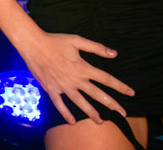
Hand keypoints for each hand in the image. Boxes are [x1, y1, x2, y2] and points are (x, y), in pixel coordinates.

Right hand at [17, 30, 133, 123]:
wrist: (32, 44)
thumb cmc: (55, 41)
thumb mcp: (77, 40)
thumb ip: (96, 48)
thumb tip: (114, 54)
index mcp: (83, 67)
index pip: (106, 78)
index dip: (120, 86)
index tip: (131, 93)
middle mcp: (75, 79)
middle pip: (97, 94)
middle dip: (111, 104)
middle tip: (122, 113)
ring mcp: (63, 86)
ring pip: (80, 102)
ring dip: (91, 113)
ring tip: (100, 121)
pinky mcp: (51, 89)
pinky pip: (59, 104)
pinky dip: (65, 113)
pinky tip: (72, 122)